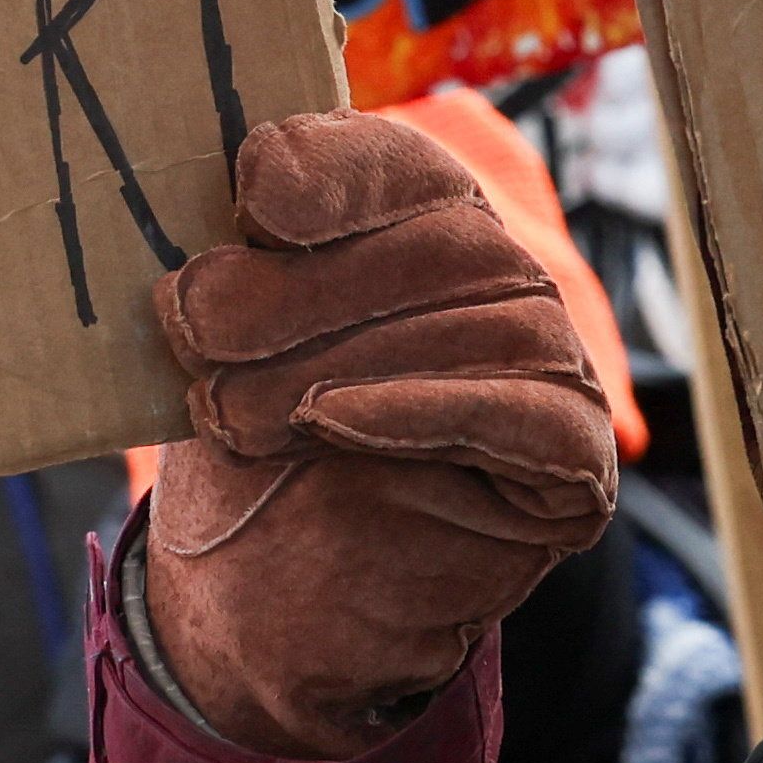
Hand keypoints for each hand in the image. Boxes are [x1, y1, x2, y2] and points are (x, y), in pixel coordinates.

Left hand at [143, 112, 622, 758]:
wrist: (283, 597)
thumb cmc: (254, 445)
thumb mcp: (223, 346)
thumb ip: (239, 271)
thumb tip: (230, 231)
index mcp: (424, 222)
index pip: (401, 166)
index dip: (335, 170)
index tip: (251, 195)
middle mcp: (504, 279)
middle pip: (434, 244)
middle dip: (299, 285)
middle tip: (190, 324)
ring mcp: (551, 366)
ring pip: (473, 330)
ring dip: (330, 363)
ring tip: (225, 410)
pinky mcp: (572, 461)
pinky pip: (515, 419)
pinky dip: (419, 412)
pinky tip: (332, 420)